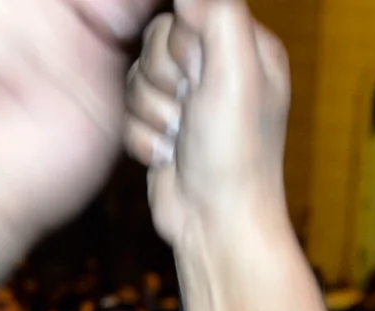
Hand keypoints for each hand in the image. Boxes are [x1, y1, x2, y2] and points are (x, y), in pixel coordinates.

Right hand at [124, 0, 292, 247]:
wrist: (213, 224)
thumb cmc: (235, 155)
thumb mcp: (236, 74)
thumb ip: (217, 16)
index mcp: (246, 47)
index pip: (188, 12)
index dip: (180, 45)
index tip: (196, 76)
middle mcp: (219, 69)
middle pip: (155, 42)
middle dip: (162, 82)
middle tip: (188, 110)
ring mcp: (188, 100)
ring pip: (136, 77)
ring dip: (151, 114)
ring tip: (178, 139)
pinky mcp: (162, 126)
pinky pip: (128, 112)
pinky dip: (142, 138)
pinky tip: (167, 156)